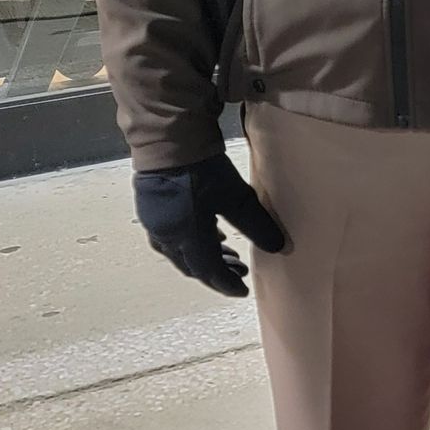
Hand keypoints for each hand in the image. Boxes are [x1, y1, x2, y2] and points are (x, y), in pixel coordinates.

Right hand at [133, 153, 286, 296]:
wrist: (166, 139)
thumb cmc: (202, 169)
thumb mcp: (236, 196)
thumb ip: (256, 224)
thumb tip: (278, 247)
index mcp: (186, 237)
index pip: (208, 271)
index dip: (226, 283)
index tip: (242, 290)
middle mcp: (167, 236)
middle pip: (191, 265)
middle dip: (216, 272)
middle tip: (239, 270)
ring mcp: (155, 222)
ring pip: (180, 252)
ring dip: (202, 257)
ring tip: (227, 252)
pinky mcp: (151, 208)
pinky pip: (171, 237)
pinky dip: (190, 242)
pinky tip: (205, 232)